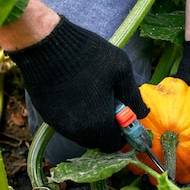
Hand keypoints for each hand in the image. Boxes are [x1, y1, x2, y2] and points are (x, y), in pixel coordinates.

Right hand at [6, 16, 148, 151]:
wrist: (46, 44)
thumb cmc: (88, 55)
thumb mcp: (121, 69)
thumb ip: (134, 96)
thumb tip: (143, 113)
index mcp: (98, 124)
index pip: (114, 144)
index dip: (122, 133)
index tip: (124, 117)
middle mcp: (77, 131)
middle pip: (97, 140)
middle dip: (106, 127)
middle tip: (108, 102)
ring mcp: (58, 124)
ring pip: (80, 132)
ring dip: (90, 121)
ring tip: (91, 93)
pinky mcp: (46, 114)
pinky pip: (65, 122)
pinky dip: (74, 113)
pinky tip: (75, 92)